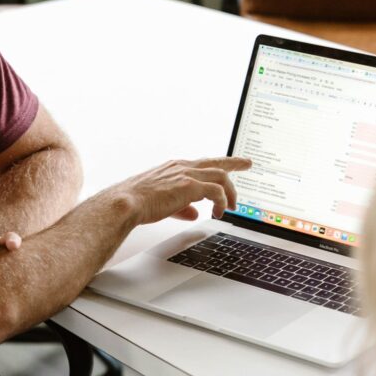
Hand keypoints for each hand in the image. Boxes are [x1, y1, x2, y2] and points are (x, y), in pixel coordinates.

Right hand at [110, 157, 251, 225]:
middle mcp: (183, 167)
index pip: (203, 163)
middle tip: (247, 163)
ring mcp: (187, 174)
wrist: (127, 202)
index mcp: (176, 168)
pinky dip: (222, 202)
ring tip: (233, 206)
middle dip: (234, 163)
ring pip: (220, 176)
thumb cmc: (139, 203)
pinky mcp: (189, 186)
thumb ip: (182, 207)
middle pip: (216, 163)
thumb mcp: (165, 203)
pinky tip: (219, 213)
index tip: (232, 161)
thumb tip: (194, 214)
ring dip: (230, 192)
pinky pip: (216, 191)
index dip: (220, 162)